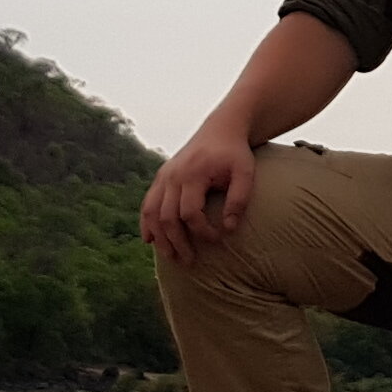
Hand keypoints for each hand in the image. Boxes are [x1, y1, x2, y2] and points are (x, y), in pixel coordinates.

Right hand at [140, 122, 261, 262]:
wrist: (221, 129)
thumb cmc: (235, 154)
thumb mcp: (245, 173)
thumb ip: (239, 199)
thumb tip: (229, 228)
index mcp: (193, 174)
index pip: (190, 213)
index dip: (202, 231)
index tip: (217, 239)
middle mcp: (173, 175)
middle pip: (167, 217)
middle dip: (177, 242)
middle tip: (189, 262)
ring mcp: (164, 176)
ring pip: (152, 212)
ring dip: (159, 237)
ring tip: (169, 256)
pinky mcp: (161, 177)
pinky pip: (148, 203)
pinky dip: (146, 222)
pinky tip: (149, 239)